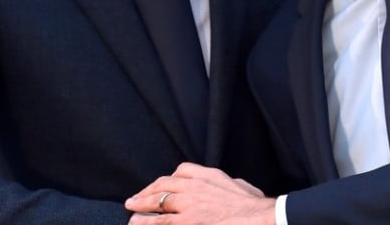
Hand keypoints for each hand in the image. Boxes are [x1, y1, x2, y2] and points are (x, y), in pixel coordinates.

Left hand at [126, 163, 275, 224]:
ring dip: (141, 204)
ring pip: (158, 200)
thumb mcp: (243, 187)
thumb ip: (233, 183)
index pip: (182, 170)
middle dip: (148, 190)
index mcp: (211, 175)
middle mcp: (197, 186)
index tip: (162, 185)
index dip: (169, 178)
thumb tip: (233, 184)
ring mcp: (191, 204)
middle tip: (136, 197)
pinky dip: (146, 221)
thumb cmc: (254, 206)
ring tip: (130, 208)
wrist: (259, 218)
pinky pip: (160, 221)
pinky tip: (136, 222)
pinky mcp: (188, 221)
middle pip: (165, 183)